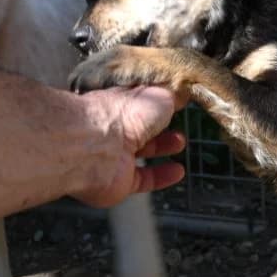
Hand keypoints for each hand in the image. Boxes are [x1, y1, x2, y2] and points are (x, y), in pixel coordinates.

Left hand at [71, 85, 187, 207]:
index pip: (140, 101)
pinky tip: (177, 172)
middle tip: (178, 126)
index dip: (159, 102)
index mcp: (122, 103)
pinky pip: (142, 180)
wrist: (94, 146)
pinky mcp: (117, 182)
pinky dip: (161, 177)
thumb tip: (182, 94)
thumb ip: (172, 96)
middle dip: (160, 127)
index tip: (176, 103)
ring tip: (179, 144)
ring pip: (140, 153)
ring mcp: (114, 156)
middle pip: (140, 128)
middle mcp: (115, 128)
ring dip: (161, 149)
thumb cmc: (120, 114)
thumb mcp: (159, 95)